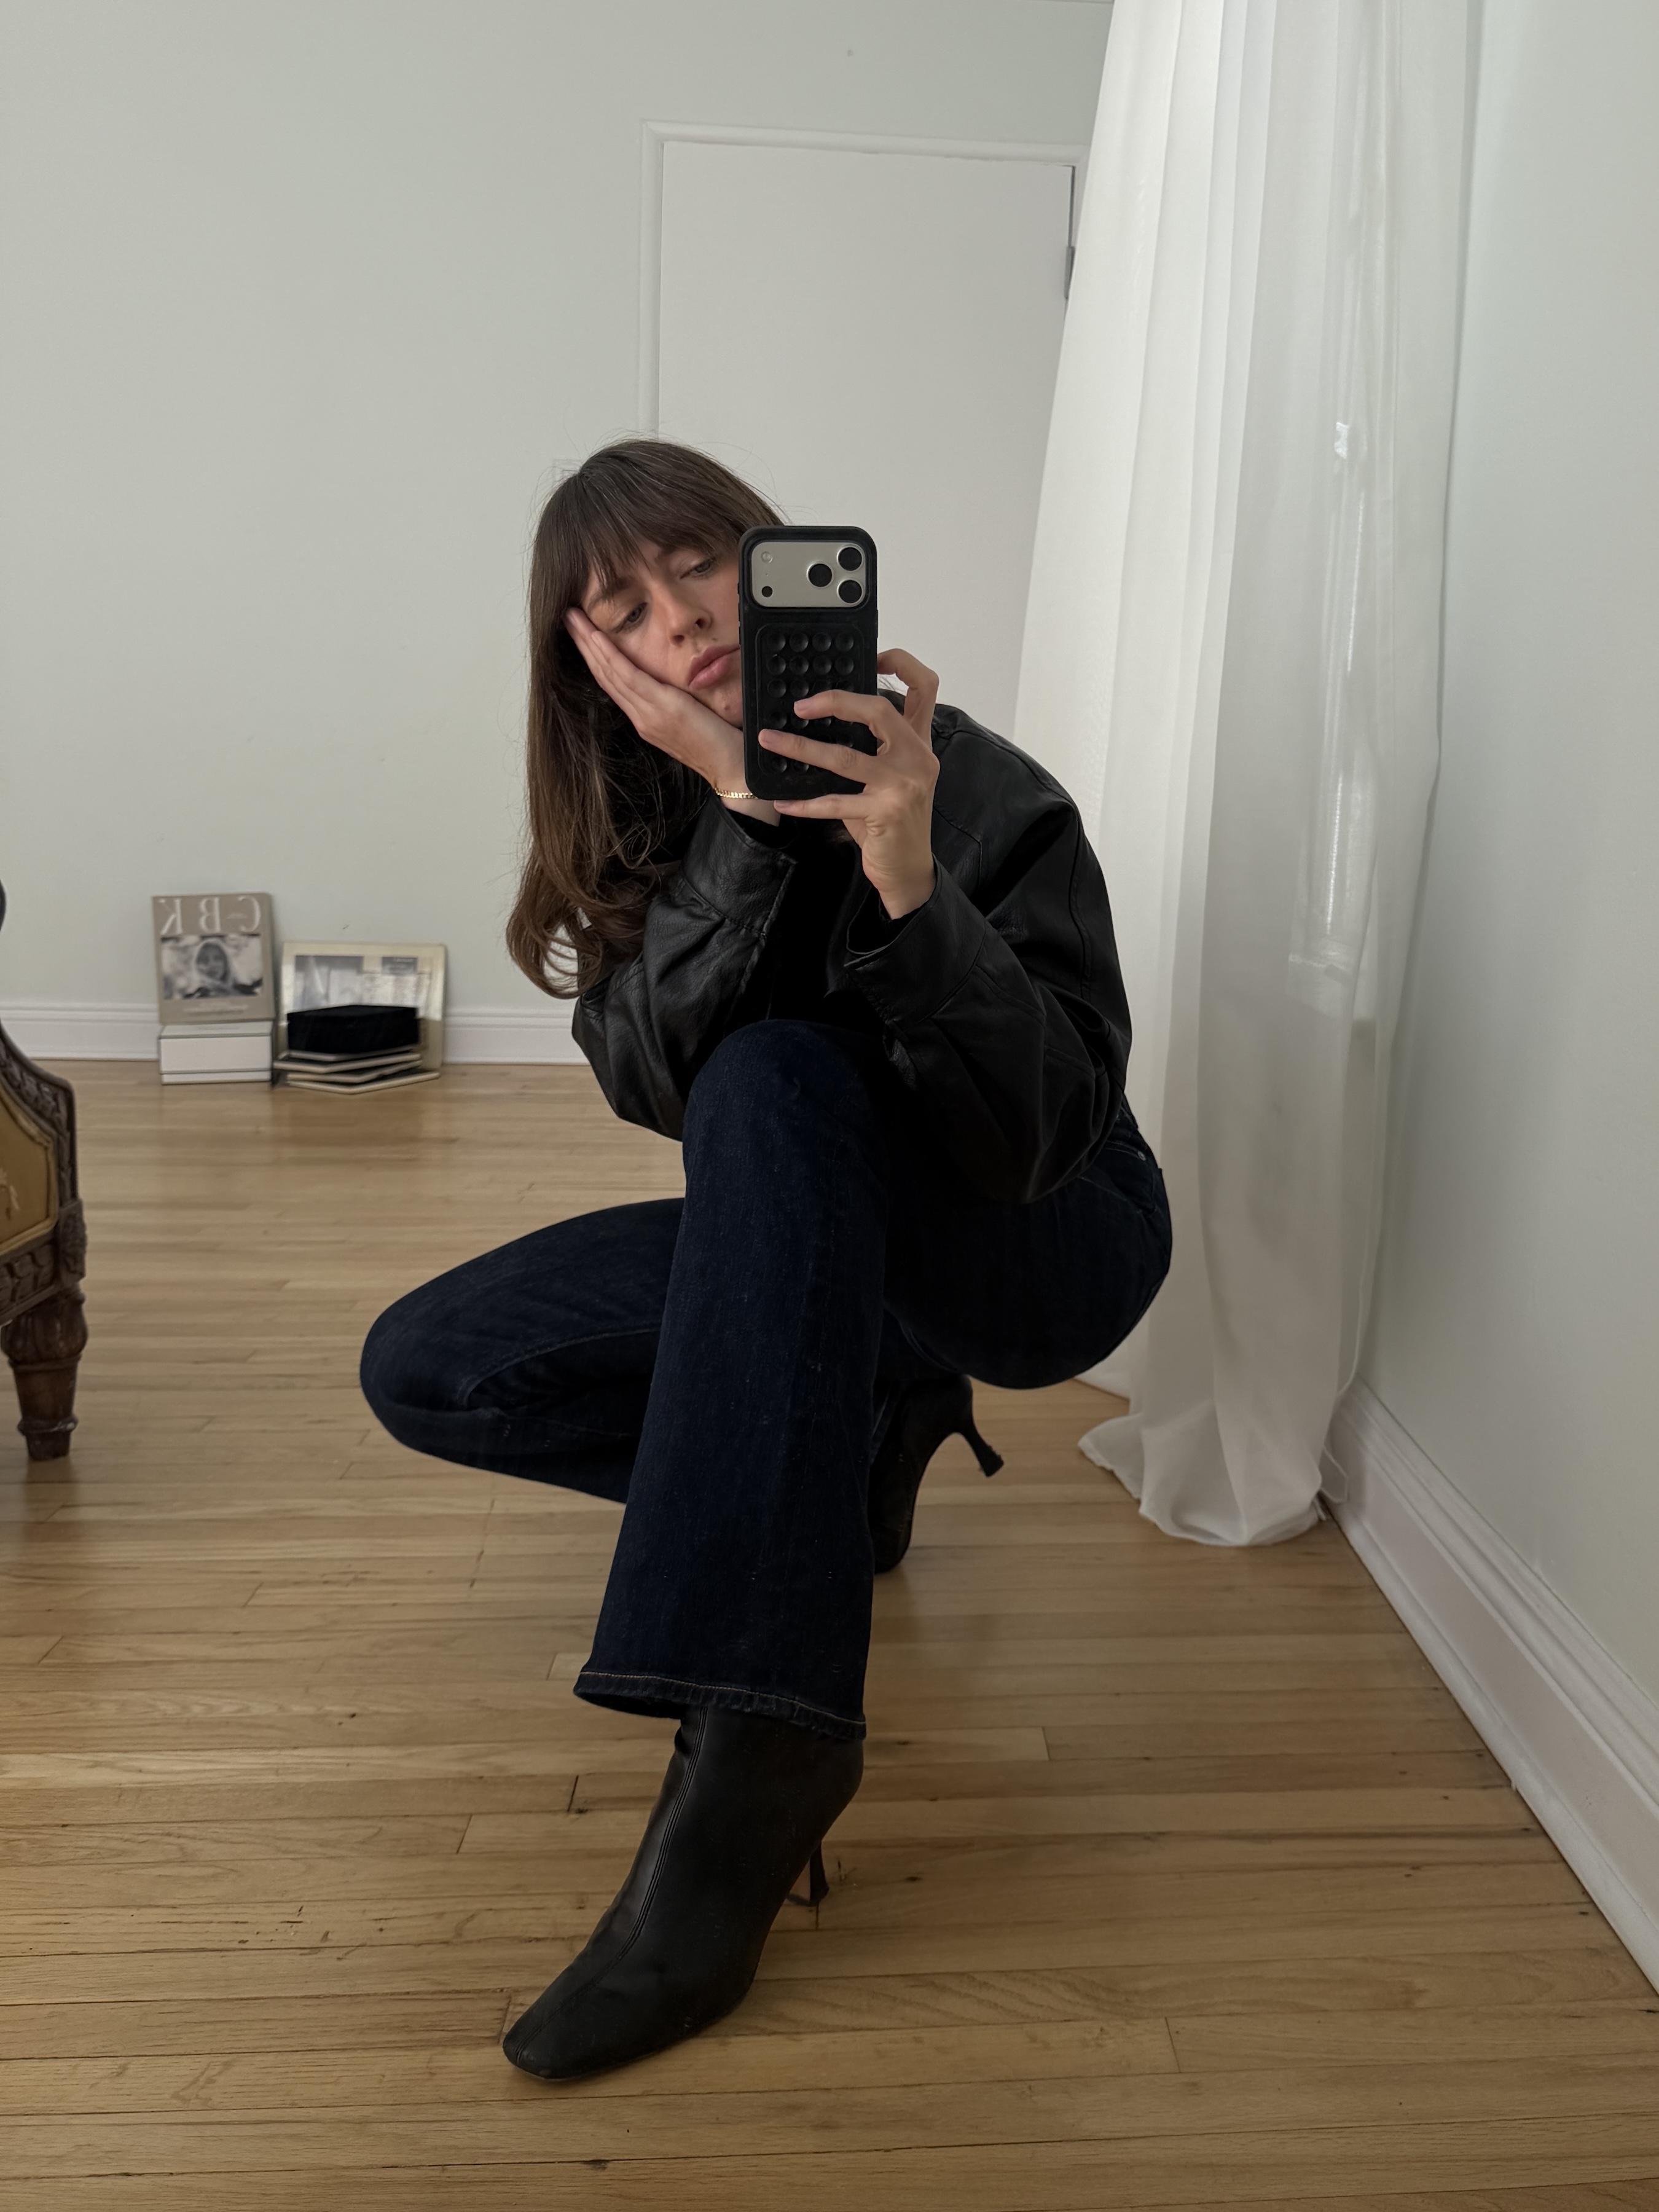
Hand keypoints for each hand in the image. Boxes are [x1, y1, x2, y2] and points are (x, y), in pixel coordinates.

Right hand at [564, 607, 769, 816]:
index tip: (580, 633)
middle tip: (566, 617)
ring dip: (588, 644)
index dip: (593, 656)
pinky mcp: (662, 710)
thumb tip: (671, 682)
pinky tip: (597, 639)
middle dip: (583, 644)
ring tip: (573, 619)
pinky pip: (630, 679)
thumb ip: (674, 702)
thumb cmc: (719, 744)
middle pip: (604, 675)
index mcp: (647, 718)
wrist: (733, 770)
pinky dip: (611, 657)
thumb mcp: (691, 717)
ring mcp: (648, 715)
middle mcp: (642, 717)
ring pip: (610, 673)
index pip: (613, 682)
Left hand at [762, 649, 939, 918]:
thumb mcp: (891, 777)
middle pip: (879, 711)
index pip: (923, 687)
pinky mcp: (885, 812)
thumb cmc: (893, 822)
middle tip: (800, 705)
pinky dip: (805, 802)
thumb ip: (872, 747)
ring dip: (800, 748)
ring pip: (845, 757)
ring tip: (769, 741)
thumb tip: (823, 721)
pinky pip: (834, 802)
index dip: (900, 663)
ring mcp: (903, 785)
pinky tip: (783, 801)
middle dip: (836, 701)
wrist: (909, 869)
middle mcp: (917, 758)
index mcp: (919, 742)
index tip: (872, 656)